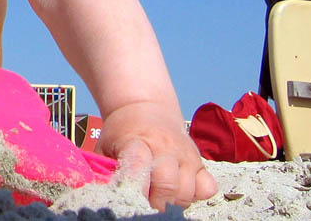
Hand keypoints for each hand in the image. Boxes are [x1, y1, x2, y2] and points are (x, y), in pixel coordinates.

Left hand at [97, 101, 217, 210]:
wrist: (145, 107)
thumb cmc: (123, 132)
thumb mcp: (106, 146)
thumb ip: (104, 170)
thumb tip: (103, 194)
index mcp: (138, 142)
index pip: (139, 168)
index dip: (134, 188)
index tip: (127, 194)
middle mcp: (166, 148)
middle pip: (167, 187)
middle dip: (154, 203)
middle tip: (143, 201)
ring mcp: (186, 155)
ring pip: (187, 193)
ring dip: (172, 201)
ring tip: (158, 194)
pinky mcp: (200, 161)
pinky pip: (206, 188)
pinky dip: (194, 195)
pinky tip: (178, 189)